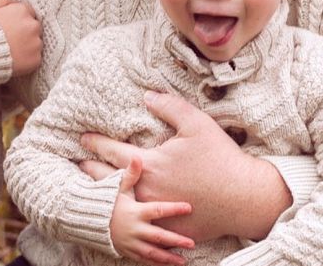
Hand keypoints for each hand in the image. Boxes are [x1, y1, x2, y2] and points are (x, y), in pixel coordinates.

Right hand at [0, 0, 41, 76]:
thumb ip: (3, 2)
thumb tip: (12, 3)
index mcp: (22, 11)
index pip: (28, 12)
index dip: (19, 20)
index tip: (12, 27)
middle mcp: (32, 25)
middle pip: (34, 27)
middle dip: (25, 32)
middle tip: (12, 40)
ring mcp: (35, 43)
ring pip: (36, 43)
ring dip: (27, 46)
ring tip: (12, 51)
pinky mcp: (35, 60)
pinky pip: (35, 58)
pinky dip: (27, 59)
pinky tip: (15, 60)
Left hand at [81, 91, 290, 242]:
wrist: (243, 197)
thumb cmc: (220, 158)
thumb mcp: (197, 123)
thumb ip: (169, 106)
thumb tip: (147, 96)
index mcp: (149, 164)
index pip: (113, 152)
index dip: (96, 143)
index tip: (84, 138)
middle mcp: (146, 191)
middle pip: (108, 180)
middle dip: (91, 170)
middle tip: (79, 163)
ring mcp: (155, 213)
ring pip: (121, 204)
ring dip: (104, 194)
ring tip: (92, 188)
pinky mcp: (167, 227)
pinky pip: (141, 223)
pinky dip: (127, 215)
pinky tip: (123, 212)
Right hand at [109, 158, 194, 265]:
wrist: (87, 219)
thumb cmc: (107, 200)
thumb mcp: (119, 187)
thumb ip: (131, 174)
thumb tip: (137, 157)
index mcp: (136, 212)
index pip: (158, 210)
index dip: (174, 209)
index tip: (189, 208)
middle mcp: (135, 229)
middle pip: (159, 236)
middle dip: (176, 240)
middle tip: (191, 243)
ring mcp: (131, 243)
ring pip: (152, 252)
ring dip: (168, 258)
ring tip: (183, 261)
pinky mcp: (127, 251)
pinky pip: (143, 259)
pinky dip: (156, 263)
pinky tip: (168, 265)